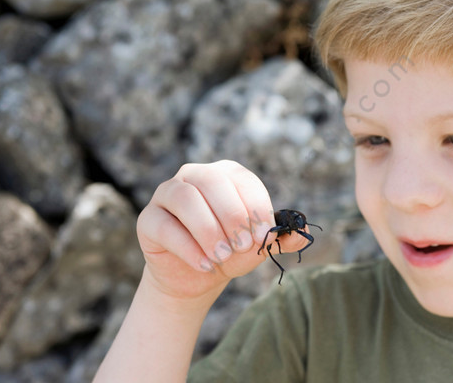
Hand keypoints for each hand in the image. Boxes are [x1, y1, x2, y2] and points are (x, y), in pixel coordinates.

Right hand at [136, 160, 309, 302]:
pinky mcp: (148, 218)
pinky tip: (204, 265)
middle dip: (232, 216)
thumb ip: (282, 238)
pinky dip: (188, 248)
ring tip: (222, 258)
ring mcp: (168, 193)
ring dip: (208, 230)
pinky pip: (165, 225)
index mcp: (226, 175)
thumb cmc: (230, 252)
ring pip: (185, 199)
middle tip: (243, 247)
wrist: (196, 277)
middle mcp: (195, 175)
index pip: (243, 180)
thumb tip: (304, 231)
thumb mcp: (259, 246)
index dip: (256, 208)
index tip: (265, 237)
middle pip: (212, 182)